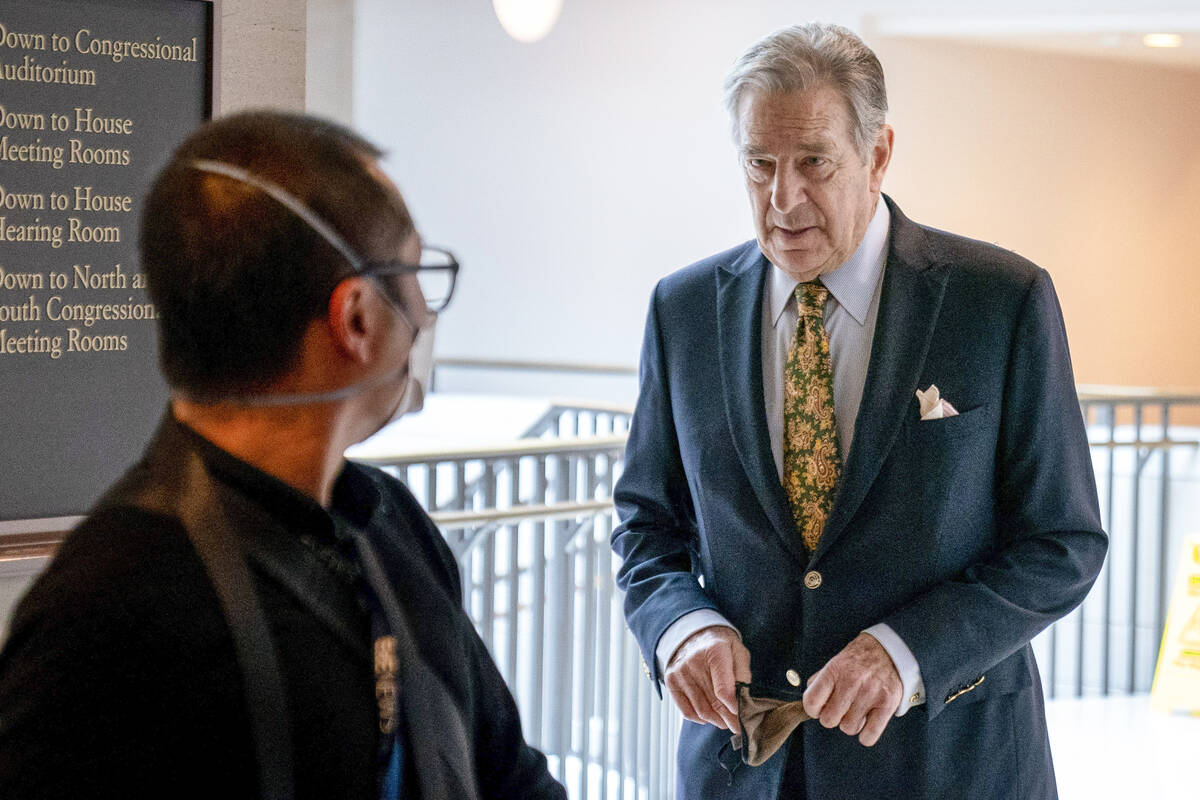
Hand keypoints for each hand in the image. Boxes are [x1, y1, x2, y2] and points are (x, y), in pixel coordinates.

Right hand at [664, 625, 750, 730]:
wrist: (693, 634)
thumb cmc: (721, 645)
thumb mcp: (738, 652)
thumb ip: (743, 674)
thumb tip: (743, 700)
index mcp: (715, 651)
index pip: (724, 691)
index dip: (735, 708)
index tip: (743, 717)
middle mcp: (693, 662)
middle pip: (714, 702)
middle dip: (729, 719)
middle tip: (739, 727)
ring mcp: (680, 672)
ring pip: (701, 710)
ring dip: (716, 721)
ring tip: (726, 723)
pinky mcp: (670, 681)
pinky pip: (686, 710)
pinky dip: (699, 719)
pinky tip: (709, 717)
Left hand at [802, 632, 901, 746]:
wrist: (888, 650)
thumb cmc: (857, 661)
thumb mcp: (834, 664)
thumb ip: (819, 682)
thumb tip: (809, 705)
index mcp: (834, 670)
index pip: (811, 702)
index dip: (813, 710)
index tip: (821, 708)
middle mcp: (851, 681)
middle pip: (829, 720)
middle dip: (832, 718)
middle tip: (840, 709)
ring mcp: (870, 693)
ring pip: (848, 728)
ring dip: (850, 724)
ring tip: (856, 711)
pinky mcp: (888, 704)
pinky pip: (869, 735)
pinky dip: (866, 735)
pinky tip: (867, 723)